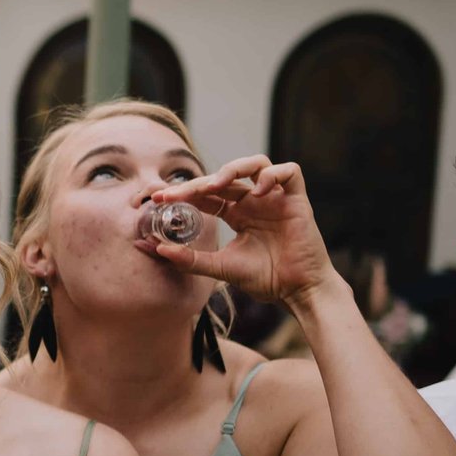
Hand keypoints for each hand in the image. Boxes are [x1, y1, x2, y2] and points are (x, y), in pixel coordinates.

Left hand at [144, 155, 335, 306]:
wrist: (297, 292)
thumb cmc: (265, 279)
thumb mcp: (220, 268)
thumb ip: (192, 260)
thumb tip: (158, 249)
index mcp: (237, 214)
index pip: (207, 195)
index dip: (185, 193)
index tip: (159, 198)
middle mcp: (254, 202)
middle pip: (224, 178)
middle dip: (198, 183)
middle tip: (174, 194)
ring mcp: (276, 198)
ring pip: (256, 164)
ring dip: (234, 168)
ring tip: (216, 184)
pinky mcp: (297, 200)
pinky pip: (290, 172)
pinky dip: (272, 175)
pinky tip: (257, 192)